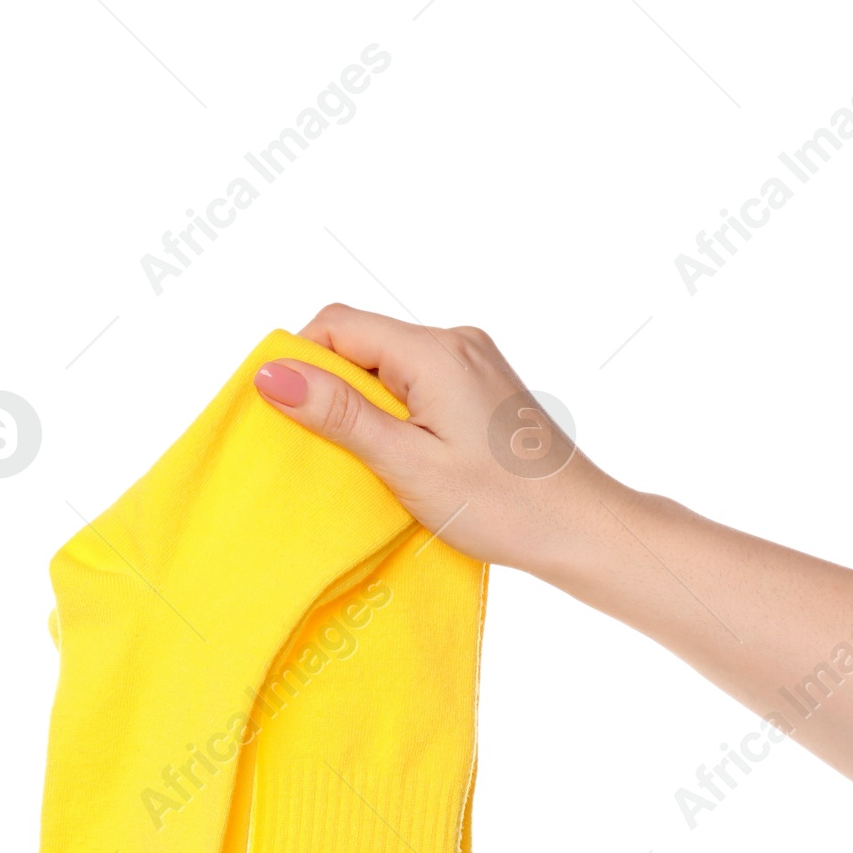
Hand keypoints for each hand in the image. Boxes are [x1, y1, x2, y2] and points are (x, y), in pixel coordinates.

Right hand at [252, 303, 628, 581]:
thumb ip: (338, 415)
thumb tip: (273, 374)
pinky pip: (415, 381)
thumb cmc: (501, 505)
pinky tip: (400, 456)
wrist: (580, 527)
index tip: (288, 418)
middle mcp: (456, 341)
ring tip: (369, 459)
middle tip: (327, 449)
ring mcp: (472, 361)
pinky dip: (392, 412)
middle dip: (330, 388)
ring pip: (386, 364)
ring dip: (362, 404)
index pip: (338, 325)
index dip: (300, 362)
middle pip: (361, 341)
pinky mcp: (480, 385)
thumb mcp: (406, 464)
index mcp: (436, 351)